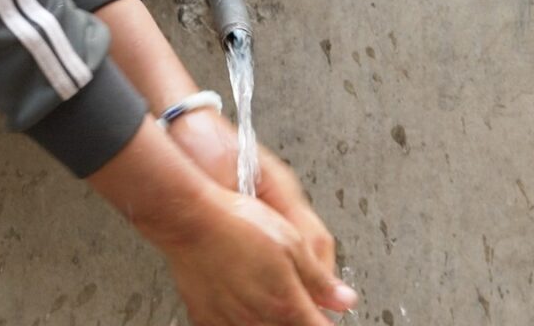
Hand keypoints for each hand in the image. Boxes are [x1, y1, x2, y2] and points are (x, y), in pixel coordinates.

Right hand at [90, 118, 345, 325]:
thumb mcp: (291, 242)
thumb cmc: (237, 224)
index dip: (327, 315)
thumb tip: (344, 298)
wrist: (189, 219)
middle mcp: (259, 320)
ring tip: (270, 293)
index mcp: (286, 304)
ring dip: (273, 319)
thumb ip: (320, 279)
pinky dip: (243, 319)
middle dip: (301, 315)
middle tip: (302, 297)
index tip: (330, 309)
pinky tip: (243, 303)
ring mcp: (231, 322)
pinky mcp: (207, 318)